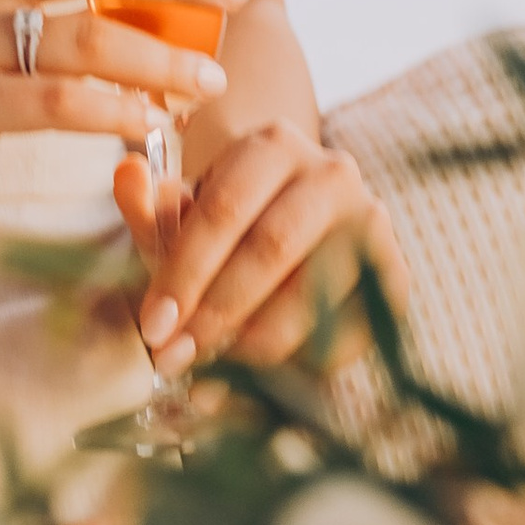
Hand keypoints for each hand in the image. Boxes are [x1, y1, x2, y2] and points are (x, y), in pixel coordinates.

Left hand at [115, 120, 404, 376]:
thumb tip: (127, 175)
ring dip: (257, 342)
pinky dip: (303, 360)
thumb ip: (149, 207)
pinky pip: (351, 328)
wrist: (300, 232)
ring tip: (215, 370)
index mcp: (272, 146)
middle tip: (177, 357)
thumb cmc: (230, 229)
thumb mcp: (182, 218)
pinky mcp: (396, 271)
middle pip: (271, 247)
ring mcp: (372, 222)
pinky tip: (265, 377)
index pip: (223, 209)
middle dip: (217, 311)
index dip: (185, 272)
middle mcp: (332, 173)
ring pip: (314, 291)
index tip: (154, 327)